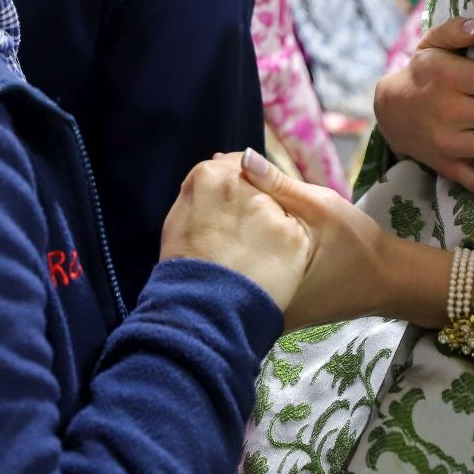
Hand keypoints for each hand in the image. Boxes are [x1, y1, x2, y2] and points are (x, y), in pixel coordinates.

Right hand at [161, 153, 311, 312]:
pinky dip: (286, 248)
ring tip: (257, 255)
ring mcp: (271, 209)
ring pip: (279, 208)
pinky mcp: (292, 234)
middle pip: (260, 184)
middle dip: (257, 202)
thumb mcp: (180, 218)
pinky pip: (293, 234)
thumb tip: (222, 165)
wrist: (203, 308)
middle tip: (246, 234)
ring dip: (273, 225)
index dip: (238, 188)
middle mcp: (243, 184)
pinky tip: (271, 266)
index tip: (237, 206)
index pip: (234, 166)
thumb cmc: (185, 266)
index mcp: (210, 175)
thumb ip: (202, 188)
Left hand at [237, 148, 398, 328]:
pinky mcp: (270, 305)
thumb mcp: (320, 207)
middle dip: (221, 214)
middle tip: (226, 182)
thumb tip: (244, 157)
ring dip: (231, 229)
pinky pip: (244, 270)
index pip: (221, 235)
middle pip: (219, 250)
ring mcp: (262, 308)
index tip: (222, 171)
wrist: (385, 281)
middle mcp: (255, 303)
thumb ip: (280, 185)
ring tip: (237, 198)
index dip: (219, 198)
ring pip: (230, 260)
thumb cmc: (355, 244)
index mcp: (262, 281)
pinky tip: (252, 223)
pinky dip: (244, 246)